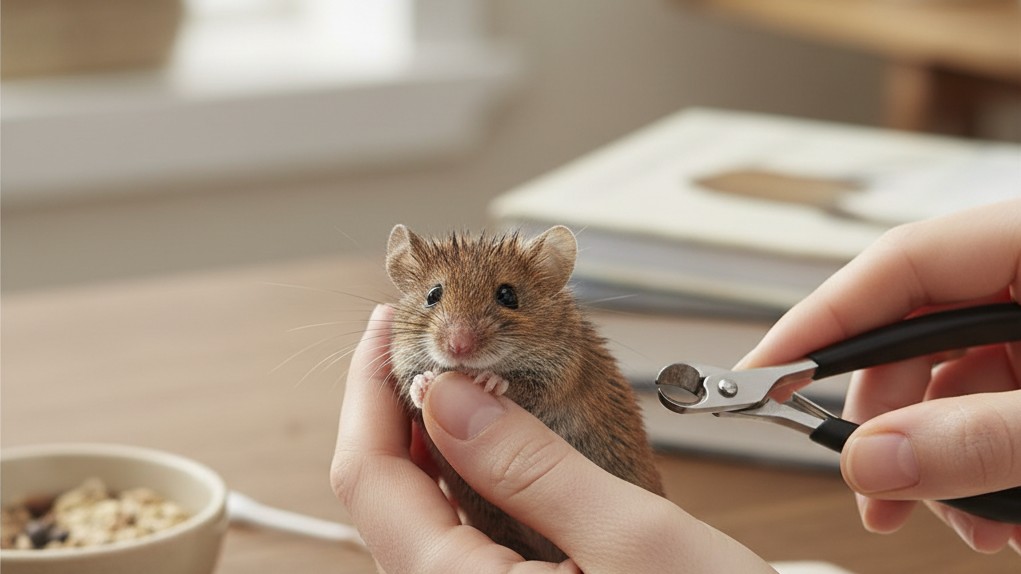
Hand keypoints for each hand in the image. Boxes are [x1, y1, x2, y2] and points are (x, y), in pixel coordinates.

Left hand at [331, 305, 773, 572]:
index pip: (369, 479)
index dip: (368, 390)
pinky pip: (456, 542)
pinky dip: (462, 482)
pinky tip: (487, 444)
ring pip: (418, 518)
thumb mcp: (631, 536)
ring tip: (451, 376)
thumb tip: (448, 393)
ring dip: (427, 442)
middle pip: (384, 498)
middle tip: (420, 339)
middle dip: (394, 409)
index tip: (388, 326)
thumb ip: (529, 464)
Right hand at [739, 199, 1020, 553]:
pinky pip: (992, 404)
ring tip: (958, 521)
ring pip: (951, 380)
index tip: (761, 376)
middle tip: (869, 488)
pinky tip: (993, 510)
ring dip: (936, 458)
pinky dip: (979, 457)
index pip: (898, 264)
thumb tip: (873, 461)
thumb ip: (981, 436)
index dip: (821, 320)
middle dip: (886, 422)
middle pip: (915, 334)